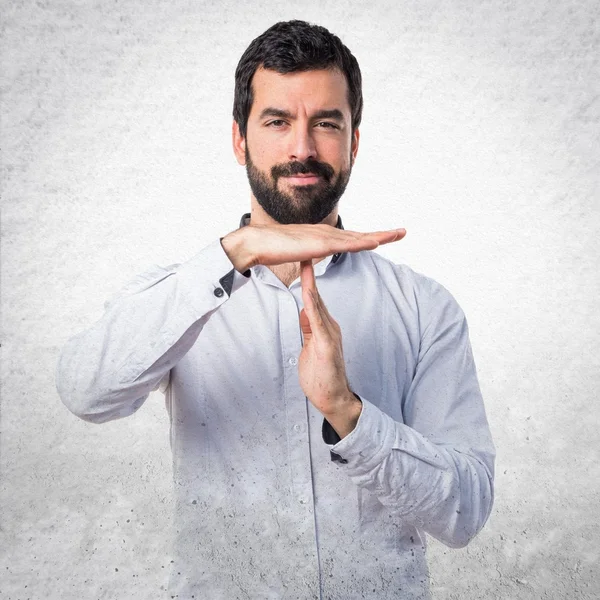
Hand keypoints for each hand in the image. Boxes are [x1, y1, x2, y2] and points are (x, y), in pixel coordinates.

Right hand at [221, 222, 405, 271]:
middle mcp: (326, 233)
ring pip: (359, 237)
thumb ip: (305, 253)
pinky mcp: (321, 243)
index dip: (367, 238)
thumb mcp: (296, 252)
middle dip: (382, 234)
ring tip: (398, 234)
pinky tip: (378, 242)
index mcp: (321, 236)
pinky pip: (348, 244)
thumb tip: (308, 256)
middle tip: (401, 232)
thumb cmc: (272, 248)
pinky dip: (365, 242)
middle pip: (360, 235)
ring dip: (380, 236)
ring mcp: (325, 237)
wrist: (258, 242)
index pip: (350, 238)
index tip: (383, 238)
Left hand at [298, 260, 361, 438]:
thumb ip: (309, 328)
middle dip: (309, 271)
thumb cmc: (322, 376)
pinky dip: (313, 306)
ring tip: (306, 261)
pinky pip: (319, 322)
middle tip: (302, 246)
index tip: (299, 257)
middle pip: (316, 294)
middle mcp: (329, 325)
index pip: (313, 296)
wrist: (334, 399)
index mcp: (324, 326)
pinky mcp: (327, 345)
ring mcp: (330, 334)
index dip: (307, 277)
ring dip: (311, 282)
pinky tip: (308, 292)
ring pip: (318, 303)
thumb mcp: (310, 347)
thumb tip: (305, 310)